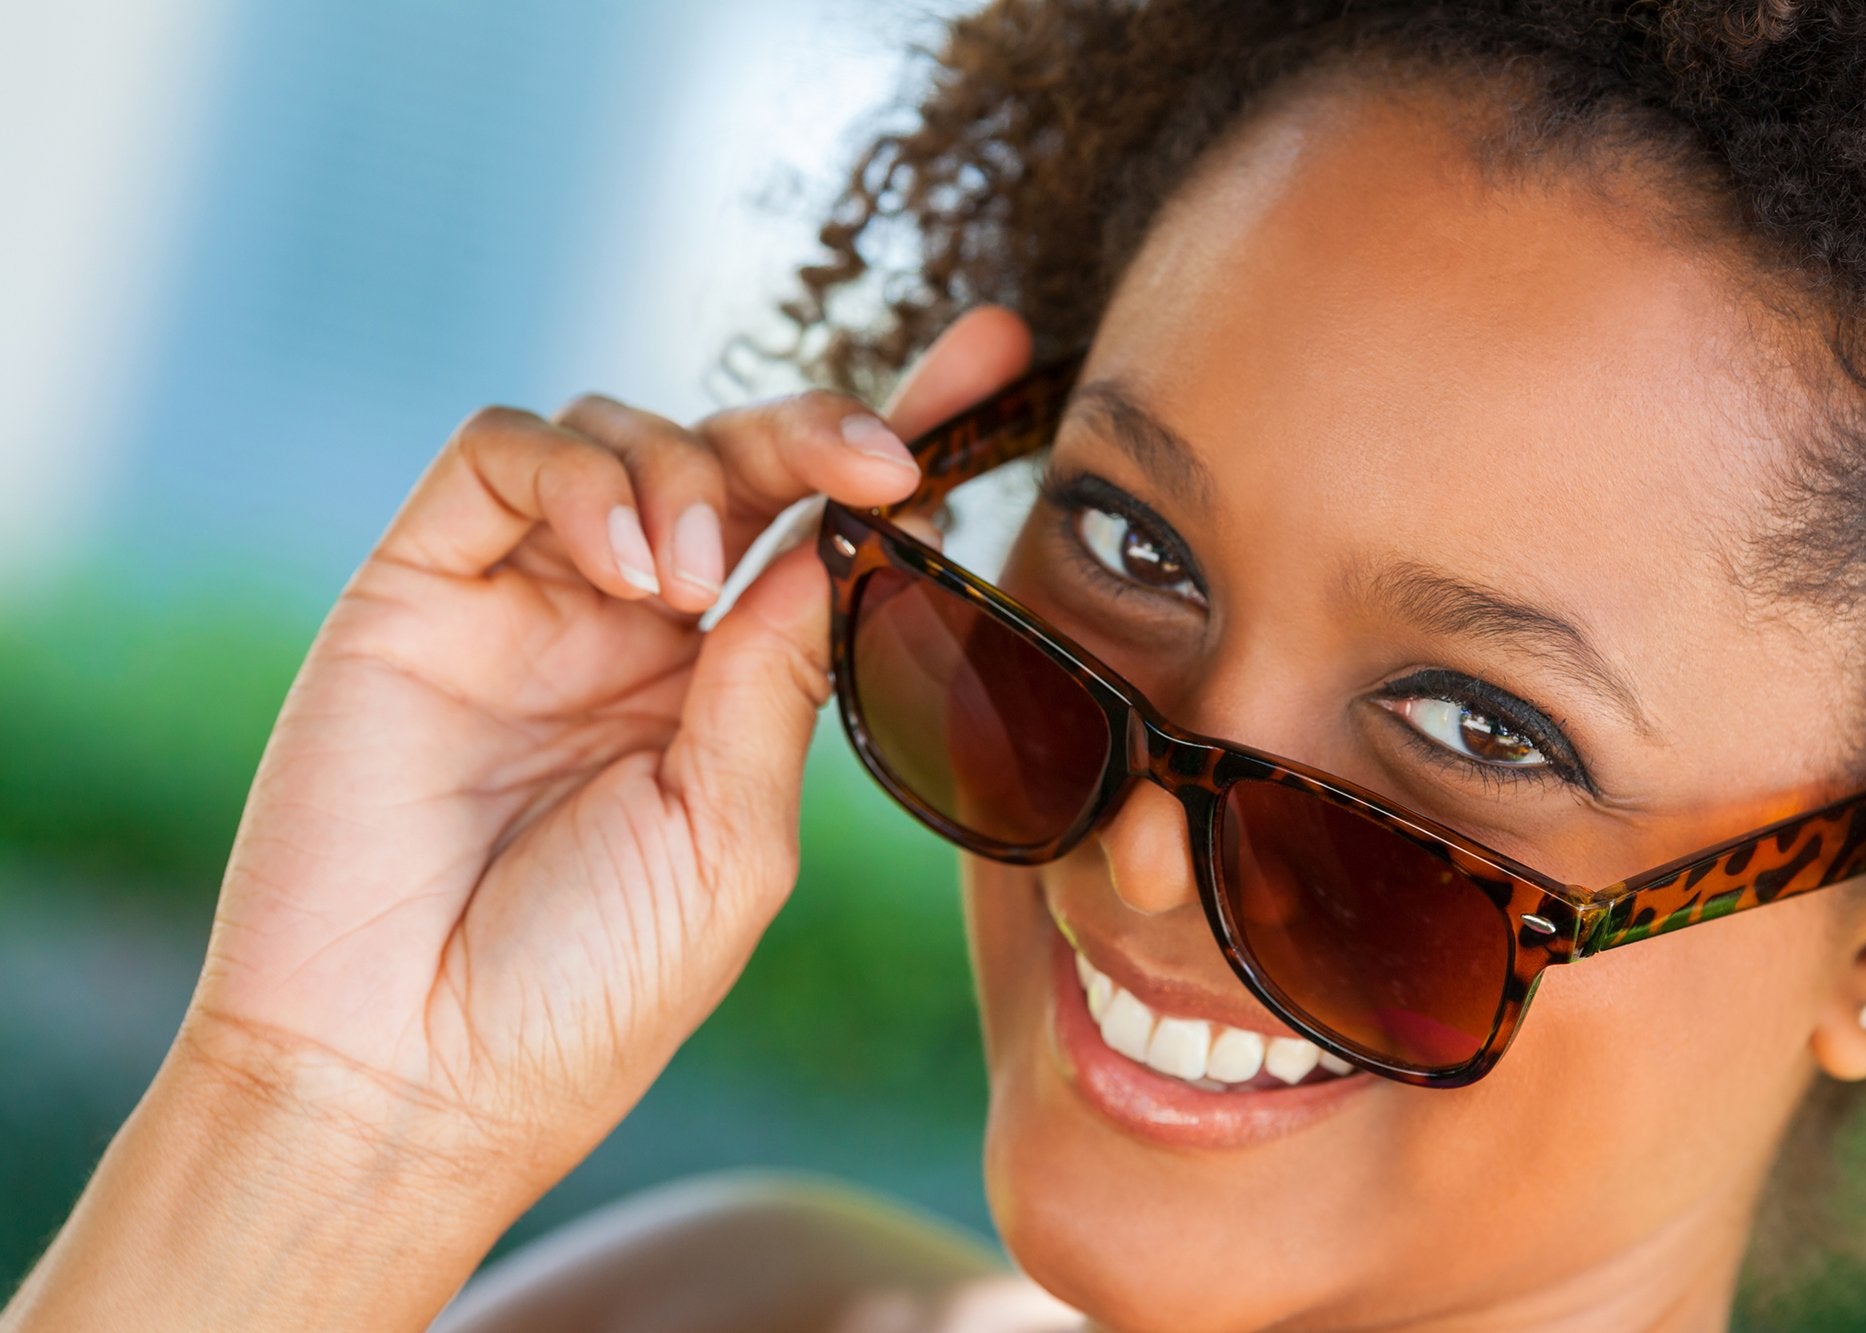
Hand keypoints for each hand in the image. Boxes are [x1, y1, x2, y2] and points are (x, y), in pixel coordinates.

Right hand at [177, 306, 1033, 1193]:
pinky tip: (619, 567)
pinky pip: (499, 456)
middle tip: (879, 457)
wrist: (404, 1077)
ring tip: (686, 583)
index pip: (814, 537)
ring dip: (686, 476)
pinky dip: (577, 477)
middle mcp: (622, 631)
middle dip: (811, 430)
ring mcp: (521, 604)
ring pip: (617, 434)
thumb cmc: (582, 992)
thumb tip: (841, 543)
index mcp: (713, 694)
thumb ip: (776, 680)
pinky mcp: (418, 587)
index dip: (895, 449)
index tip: (991, 366)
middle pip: (727, 461)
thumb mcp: (729, 836)